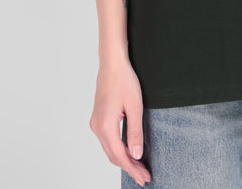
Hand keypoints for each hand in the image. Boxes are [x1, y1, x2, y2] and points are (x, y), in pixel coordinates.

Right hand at [89, 57, 151, 185]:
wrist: (112, 63)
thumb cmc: (124, 80)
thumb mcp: (135, 107)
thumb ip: (135, 132)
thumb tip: (136, 155)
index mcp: (105, 126)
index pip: (120, 156)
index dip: (133, 168)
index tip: (145, 177)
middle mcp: (97, 127)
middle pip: (113, 155)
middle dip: (129, 167)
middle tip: (144, 176)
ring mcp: (96, 122)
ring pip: (110, 148)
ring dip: (124, 159)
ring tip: (139, 167)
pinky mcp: (98, 118)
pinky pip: (108, 140)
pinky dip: (118, 148)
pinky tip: (128, 151)